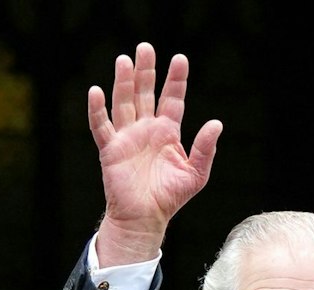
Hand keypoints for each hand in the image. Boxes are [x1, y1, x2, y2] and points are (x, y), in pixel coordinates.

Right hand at [87, 42, 221, 266]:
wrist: (146, 218)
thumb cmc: (170, 197)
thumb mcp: (196, 173)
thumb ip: (205, 149)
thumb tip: (216, 123)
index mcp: (167, 132)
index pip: (172, 99)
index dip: (175, 80)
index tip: (180, 59)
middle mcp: (146, 129)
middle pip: (145, 93)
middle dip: (146, 71)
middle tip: (145, 47)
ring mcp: (127, 137)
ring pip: (124, 102)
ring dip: (123, 82)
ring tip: (125, 60)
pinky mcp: (111, 149)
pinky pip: (101, 126)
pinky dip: (97, 109)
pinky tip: (97, 91)